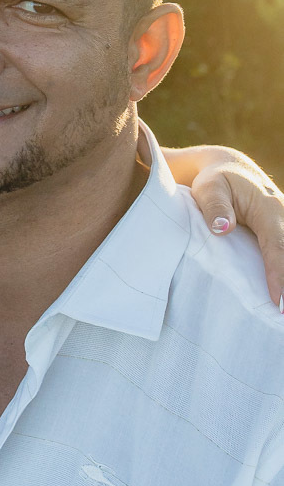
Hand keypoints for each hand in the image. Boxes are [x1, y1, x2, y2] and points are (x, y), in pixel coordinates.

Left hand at [177, 147, 283, 308]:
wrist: (229, 170)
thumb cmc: (216, 180)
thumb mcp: (209, 187)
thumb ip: (214, 206)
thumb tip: (223, 229)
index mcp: (269, 208)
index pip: (276, 245)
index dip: (279, 274)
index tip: (278, 301)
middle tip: (283, 315)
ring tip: (282, 313)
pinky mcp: (281, 235)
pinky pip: (283, 254)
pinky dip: (282, 275)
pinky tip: (281, 299)